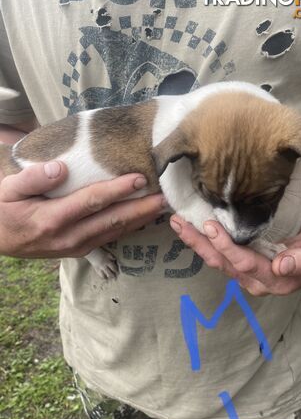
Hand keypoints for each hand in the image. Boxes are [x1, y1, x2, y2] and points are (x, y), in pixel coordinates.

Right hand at [0, 161, 164, 257]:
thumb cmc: (3, 210)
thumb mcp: (7, 190)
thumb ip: (33, 178)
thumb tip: (61, 168)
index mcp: (52, 219)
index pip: (92, 201)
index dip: (118, 190)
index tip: (140, 179)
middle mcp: (69, 237)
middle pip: (112, 220)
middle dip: (141, 209)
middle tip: (167, 198)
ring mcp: (76, 247)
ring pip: (115, 232)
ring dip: (140, 220)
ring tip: (162, 208)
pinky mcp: (80, 250)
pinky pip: (109, 238)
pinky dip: (128, 228)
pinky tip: (142, 220)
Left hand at [170, 216, 300, 295]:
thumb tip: (282, 266)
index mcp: (272, 280)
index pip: (243, 263)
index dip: (226, 246)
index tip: (211, 226)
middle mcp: (253, 281)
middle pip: (221, 262)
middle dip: (198, 243)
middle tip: (179, 223)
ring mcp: (245, 275)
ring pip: (215, 260)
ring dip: (195, 241)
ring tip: (178, 223)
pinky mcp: (241, 266)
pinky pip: (218, 255)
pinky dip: (203, 241)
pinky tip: (191, 228)